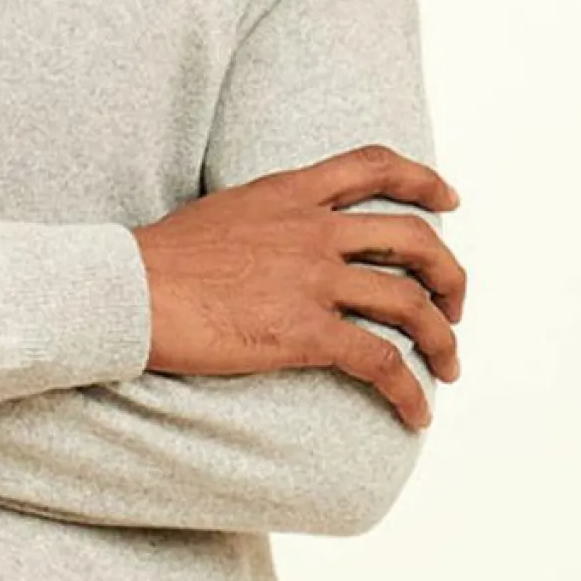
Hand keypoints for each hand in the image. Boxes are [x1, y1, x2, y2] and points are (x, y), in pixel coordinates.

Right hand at [129, 143, 466, 429]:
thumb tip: (276, 241)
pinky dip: (410, 392)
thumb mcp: (221, 213)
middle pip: (415, 240)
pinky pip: (381, 362)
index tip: (449, 198)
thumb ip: (265, 218)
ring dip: (443, 338)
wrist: (126, 292)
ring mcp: (312, 281)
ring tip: (450, 365)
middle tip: (454, 303)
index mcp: (290, 194)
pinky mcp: (304, 333)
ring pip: (410, 304)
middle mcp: (313, 231)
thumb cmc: (155, 262)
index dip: (423, 180)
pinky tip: (416, 413)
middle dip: (449, 274)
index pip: (374, 166)